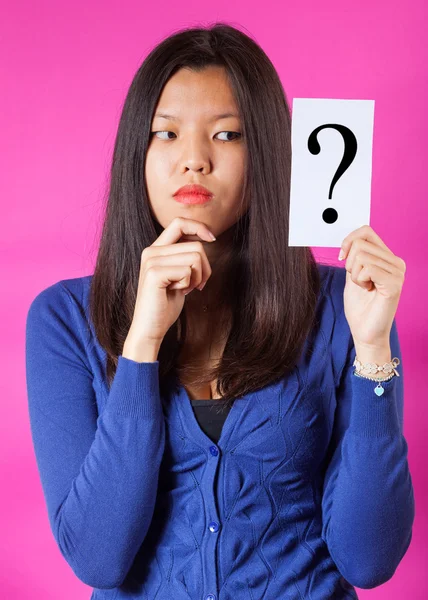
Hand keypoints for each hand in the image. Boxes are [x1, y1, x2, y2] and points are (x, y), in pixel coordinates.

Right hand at [124, 216, 215, 348]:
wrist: (150, 328)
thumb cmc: (166, 304)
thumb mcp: (177, 276)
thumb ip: (184, 257)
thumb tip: (204, 240)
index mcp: (155, 249)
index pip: (179, 223)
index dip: (199, 227)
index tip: (212, 239)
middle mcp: (151, 251)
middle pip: (195, 246)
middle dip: (205, 268)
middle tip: (197, 285)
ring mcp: (151, 261)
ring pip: (195, 257)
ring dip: (197, 277)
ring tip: (185, 289)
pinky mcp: (155, 273)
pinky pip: (188, 271)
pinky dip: (189, 285)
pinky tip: (176, 293)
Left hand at [338, 225, 405, 347]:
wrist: (365, 332)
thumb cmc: (359, 307)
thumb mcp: (353, 275)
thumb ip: (354, 257)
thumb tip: (349, 241)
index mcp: (387, 258)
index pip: (366, 231)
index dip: (348, 241)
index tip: (342, 257)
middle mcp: (396, 262)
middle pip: (361, 244)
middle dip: (349, 263)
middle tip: (358, 281)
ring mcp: (398, 273)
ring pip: (362, 256)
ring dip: (354, 274)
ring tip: (364, 287)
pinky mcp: (394, 284)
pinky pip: (367, 269)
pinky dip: (359, 280)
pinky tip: (368, 290)